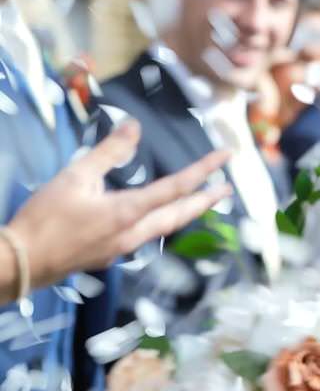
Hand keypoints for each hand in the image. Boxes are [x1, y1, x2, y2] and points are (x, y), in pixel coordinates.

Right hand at [6, 119, 229, 291]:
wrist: (19, 262)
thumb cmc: (44, 218)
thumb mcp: (74, 177)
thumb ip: (108, 152)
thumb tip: (134, 127)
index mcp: (128, 212)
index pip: (176, 187)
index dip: (204, 169)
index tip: (227, 156)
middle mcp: (133, 233)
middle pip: (179, 215)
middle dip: (206, 200)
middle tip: (228, 189)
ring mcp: (122, 248)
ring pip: (165, 228)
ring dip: (185, 213)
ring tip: (201, 201)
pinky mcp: (109, 256)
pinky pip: (145, 236)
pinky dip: (161, 223)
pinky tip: (158, 218)